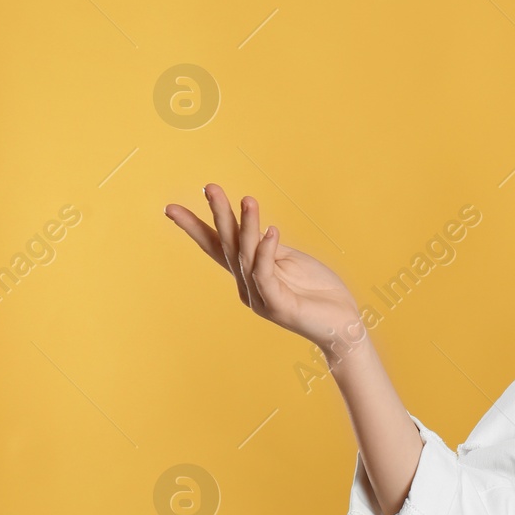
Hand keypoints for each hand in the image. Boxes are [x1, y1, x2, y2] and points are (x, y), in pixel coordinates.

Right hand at [165, 184, 365, 362]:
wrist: (343, 326)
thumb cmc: (319, 293)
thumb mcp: (292, 262)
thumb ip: (270, 248)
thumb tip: (254, 227)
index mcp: (248, 274)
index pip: (218, 246)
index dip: (195, 227)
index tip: (170, 208)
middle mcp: (247, 286)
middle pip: (227, 245)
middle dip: (219, 215)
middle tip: (209, 187)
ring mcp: (260, 298)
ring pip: (247, 256)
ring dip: (248, 227)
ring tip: (249, 200)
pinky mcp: (278, 306)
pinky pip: (266, 274)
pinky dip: (267, 252)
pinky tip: (272, 231)